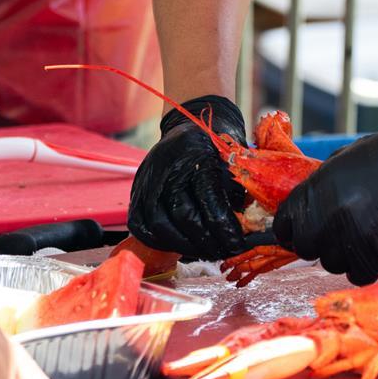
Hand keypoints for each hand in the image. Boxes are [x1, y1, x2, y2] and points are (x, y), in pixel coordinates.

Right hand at [128, 95, 248, 260]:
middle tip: (222, 252)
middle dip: (206, 241)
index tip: (237, 245)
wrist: (192, 126)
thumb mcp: (233, 166)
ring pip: (159, 224)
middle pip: (183, 215)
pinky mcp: (136, 190)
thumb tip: (241, 235)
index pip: (209, 200)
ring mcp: (147, 178)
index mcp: (196, 154)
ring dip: (183, 246)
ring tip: (203, 252)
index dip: (225, 229)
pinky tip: (178, 246)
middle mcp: (167, 165)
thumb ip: (235, 198)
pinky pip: (140, 225)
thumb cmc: (218, 149)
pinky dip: (159, 242)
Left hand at [273, 111, 377, 285]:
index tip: (298, 235)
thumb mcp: (348, 158)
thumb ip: (324, 181)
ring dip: (342, 258)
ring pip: (331, 264)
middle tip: (334, 239)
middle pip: (307, 247)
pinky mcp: (377, 251)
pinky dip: (363, 271)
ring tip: (358, 246)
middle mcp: (329, 212)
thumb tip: (311, 203)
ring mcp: (352, 234)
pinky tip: (371, 260)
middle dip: (317, 245)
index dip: (290, 231)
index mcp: (318, 186)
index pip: (286, 222)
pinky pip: (358, 274)